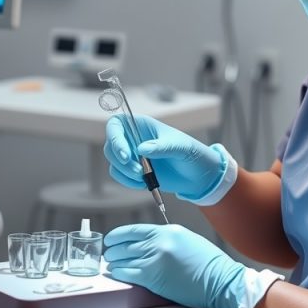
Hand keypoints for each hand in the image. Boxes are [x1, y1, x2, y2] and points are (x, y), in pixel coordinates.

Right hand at [103, 115, 233, 203]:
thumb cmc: (191, 153)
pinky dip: (127, 181)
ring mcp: (132, 155)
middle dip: (121, 161)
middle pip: (110, 146)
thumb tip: (141, 149)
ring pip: (114, 162)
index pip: (116, 124)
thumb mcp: (180, 147)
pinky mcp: (133, 170)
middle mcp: (133, 138)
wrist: (197, 175)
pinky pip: (119, 175)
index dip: (114, 137)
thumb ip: (162, 147)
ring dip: (125, 172)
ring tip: (143, 178)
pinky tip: (144, 183)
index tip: (125, 154)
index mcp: (142, 125)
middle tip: (138, 171)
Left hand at [104, 224, 245, 307]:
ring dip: (114, 261)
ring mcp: (155, 259)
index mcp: (168, 231)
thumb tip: (150, 243)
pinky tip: (116, 272)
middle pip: (127, 244)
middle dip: (114, 249)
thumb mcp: (188, 240)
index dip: (119, 234)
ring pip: (124, 258)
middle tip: (109, 252)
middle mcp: (159, 242)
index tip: (112, 238)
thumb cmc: (209, 264)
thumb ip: (167, 239)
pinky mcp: (153, 277)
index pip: (136, 229)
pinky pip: (128, 273)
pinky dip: (119, 273)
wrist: (219, 280)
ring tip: (111, 263)